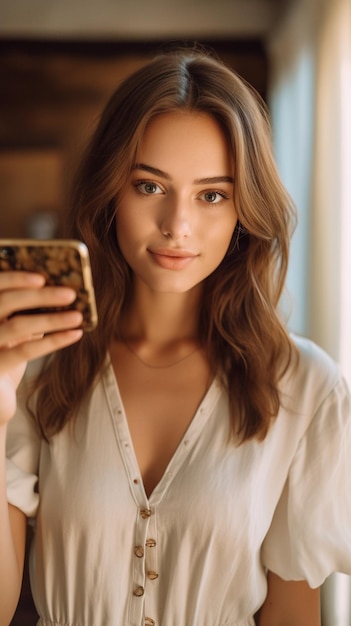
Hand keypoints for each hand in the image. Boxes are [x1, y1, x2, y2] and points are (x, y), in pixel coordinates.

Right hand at [0, 271, 82, 424]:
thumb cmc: (7, 353)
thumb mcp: (14, 327)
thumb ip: (25, 309)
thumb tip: (61, 287)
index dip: (14, 278)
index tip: (42, 277)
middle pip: (4, 302)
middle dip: (38, 296)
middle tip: (70, 293)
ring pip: (17, 326)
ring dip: (51, 319)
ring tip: (78, 316)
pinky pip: (25, 351)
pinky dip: (53, 340)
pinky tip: (74, 334)